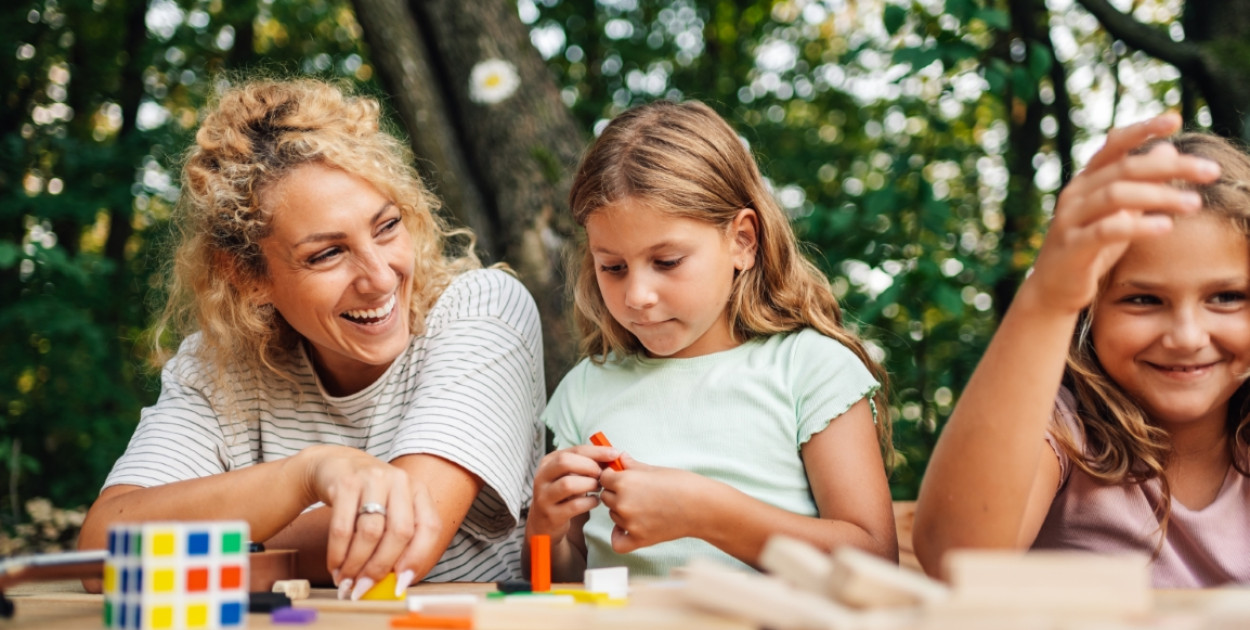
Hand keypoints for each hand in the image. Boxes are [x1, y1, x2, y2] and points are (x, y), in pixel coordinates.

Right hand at [297, 445, 417, 596]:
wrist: (334, 465)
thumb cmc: (367, 498)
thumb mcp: (390, 511)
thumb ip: (397, 543)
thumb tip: (395, 585)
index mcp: (418, 491)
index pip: (429, 527)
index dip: (417, 559)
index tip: (400, 585)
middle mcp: (400, 481)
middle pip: (400, 532)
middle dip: (380, 567)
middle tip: (363, 588)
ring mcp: (373, 479)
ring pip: (370, 532)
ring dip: (356, 564)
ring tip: (345, 581)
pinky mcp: (345, 483)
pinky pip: (342, 527)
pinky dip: (338, 553)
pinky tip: (335, 566)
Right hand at [528, 445, 619, 544]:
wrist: (545, 523)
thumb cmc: (563, 495)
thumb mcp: (569, 475)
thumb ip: (586, 464)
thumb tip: (612, 455)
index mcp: (548, 462)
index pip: (574, 450)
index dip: (596, 451)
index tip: (614, 454)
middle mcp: (542, 477)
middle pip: (565, 462)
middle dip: (589, 466)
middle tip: (602, 474)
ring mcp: (544, 497)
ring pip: (568, 484)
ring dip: (589, 484)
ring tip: (598, 487)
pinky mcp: (552, 515)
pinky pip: (574, 506)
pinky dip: (590, 502)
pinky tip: (595, 501)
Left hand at [598, 454, 705, 552]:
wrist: (701, 506)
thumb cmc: (681, 484)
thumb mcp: (654, 469)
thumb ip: (632, 465)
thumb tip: (619, 458)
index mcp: (625, 482)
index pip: (604, 478)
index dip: (613, 477)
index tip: (624, 478)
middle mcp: (623, 502)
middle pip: (606, 497)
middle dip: (616, 493)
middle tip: (637, 492)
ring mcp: (630, 522)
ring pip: (613, 515)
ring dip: (621, 511)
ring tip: (644, 506)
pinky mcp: (639, 539)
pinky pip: (617, 541)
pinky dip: (619, 535)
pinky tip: (628, 528)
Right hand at [1028, 113, 1219, 313]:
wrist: (1054, 289)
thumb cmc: (1091, 249)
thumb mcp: (1118, 213)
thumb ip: (1139, 183)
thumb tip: (1167, 148)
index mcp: (1085, 181)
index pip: (1113, 146)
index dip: (1141, 129)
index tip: (1175, 119)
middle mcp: (1075, 194)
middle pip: (1124, 168)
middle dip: (1170, 167)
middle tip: (1210, 170)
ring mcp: (1070, 219)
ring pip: (1116, 195)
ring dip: (1160, 195)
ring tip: (1194, 203)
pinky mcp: (1072, 247)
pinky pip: (1106, 230)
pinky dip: (1138, 226)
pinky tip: (1166, 226)